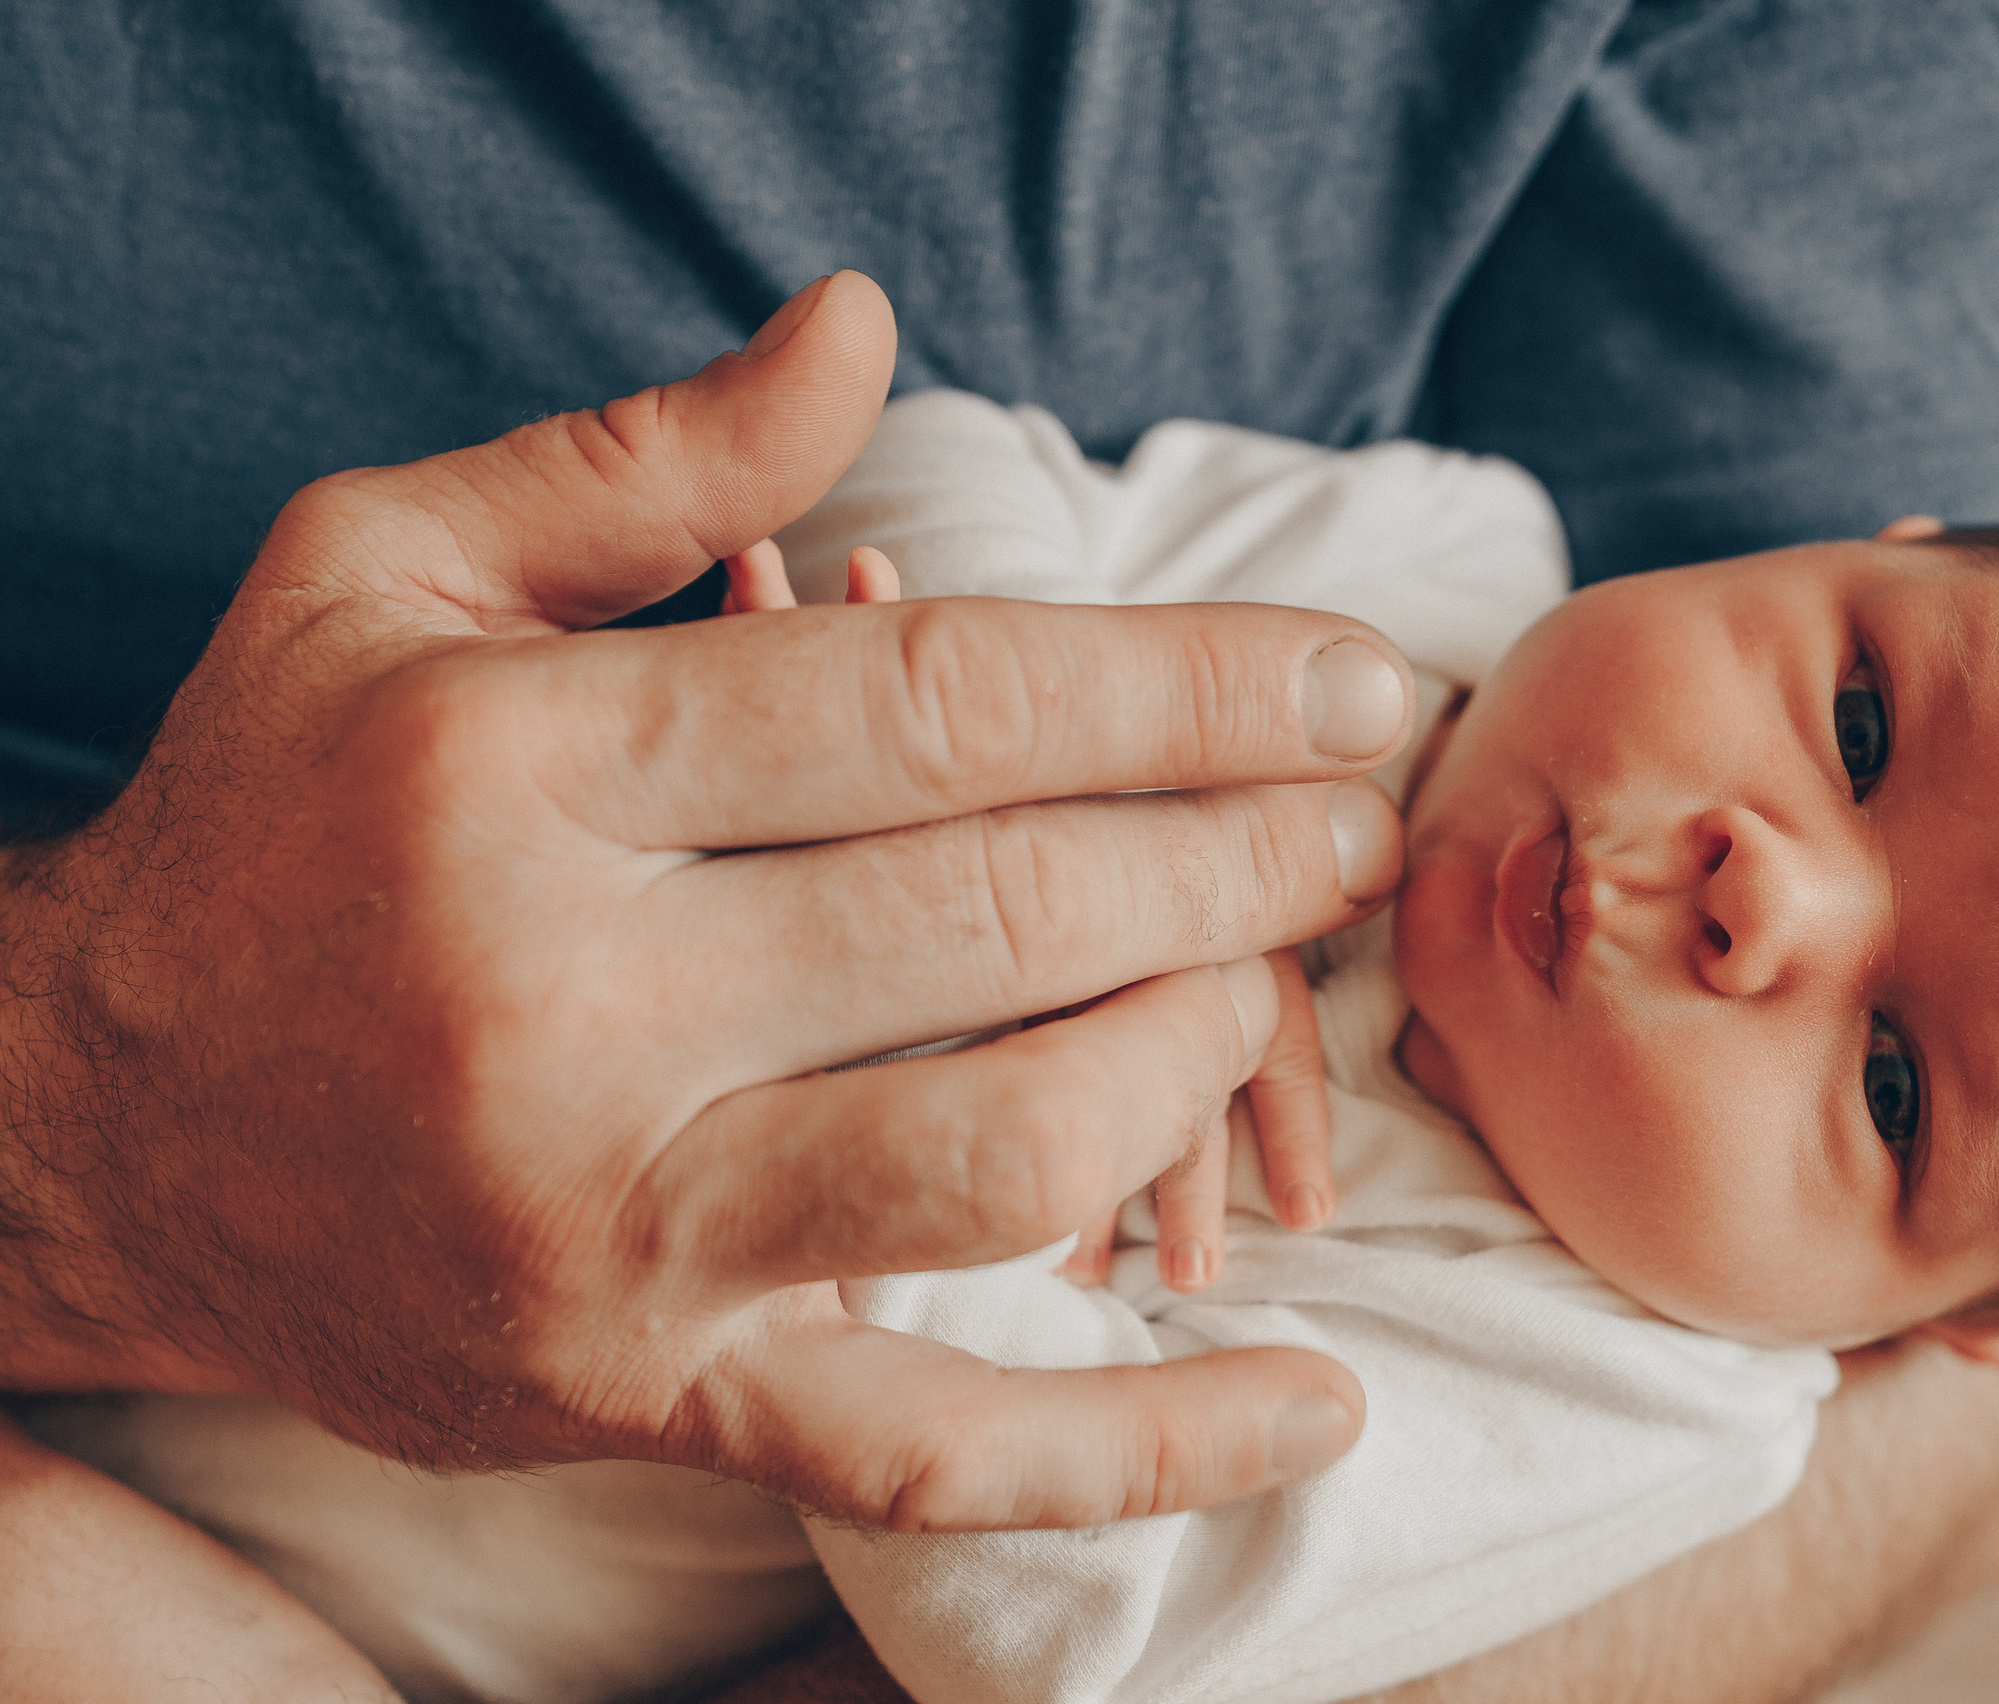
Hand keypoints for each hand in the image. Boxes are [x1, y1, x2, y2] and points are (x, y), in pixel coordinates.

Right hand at [0, 272, 1409, 1529]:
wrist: (89, 1126)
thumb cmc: (274, 817)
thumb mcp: (388, 573)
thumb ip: (642, 456)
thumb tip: (865, 324)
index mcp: (518, 769)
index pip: (942, 707)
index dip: (1190, 687)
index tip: (1353, 681)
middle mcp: (563, 1008)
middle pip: (1004, 918)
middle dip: (1237, 859)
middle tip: (1354, 819)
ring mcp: (610, 1229)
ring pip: (1001, 1163)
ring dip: (1192, 1060)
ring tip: (1261, 983)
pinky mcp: (643, 1390)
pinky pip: (932, 1456)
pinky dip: (1140, 1451)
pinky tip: (1317, 1401)